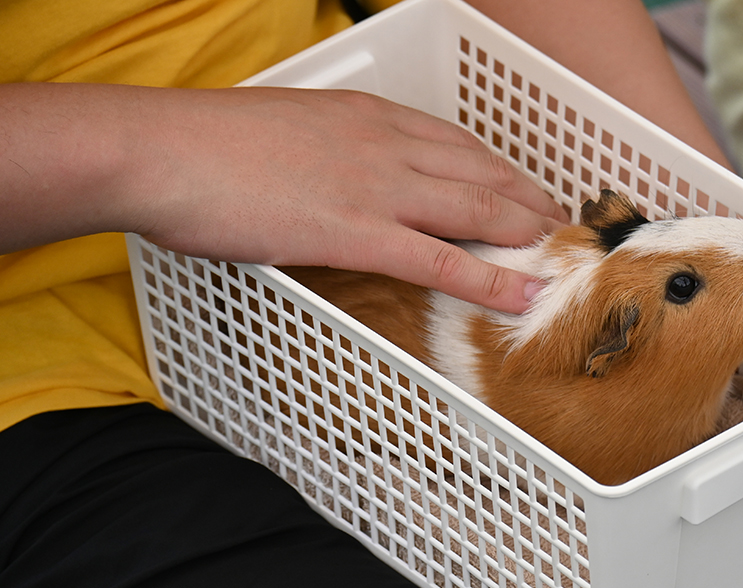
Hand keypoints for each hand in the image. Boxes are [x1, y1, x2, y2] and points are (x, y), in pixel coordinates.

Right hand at [1, 83, 567, 312]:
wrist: (161, 150)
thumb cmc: (205, 144)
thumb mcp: (282, 133)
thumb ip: (324, 154)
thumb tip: (331, 179)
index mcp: (367, 117)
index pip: (456, 142)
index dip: (499, 170)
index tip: (521, 190)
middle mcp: (386, 144)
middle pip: (482, 172)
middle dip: (528, 202)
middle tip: (559, 228)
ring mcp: (377, 187)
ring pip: (477, 210)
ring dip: (526, 236)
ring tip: (560, 259)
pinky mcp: (357, 231)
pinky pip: (442, 259)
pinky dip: (490, 280)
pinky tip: (522, 295)